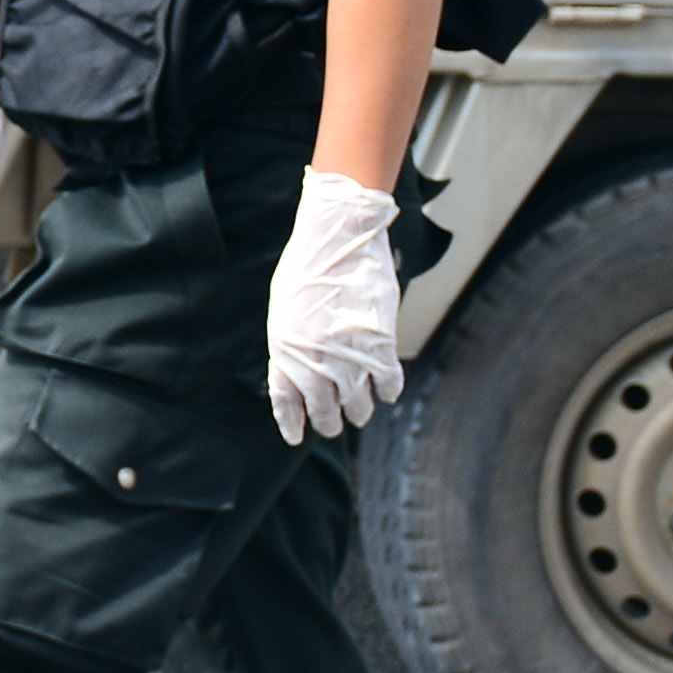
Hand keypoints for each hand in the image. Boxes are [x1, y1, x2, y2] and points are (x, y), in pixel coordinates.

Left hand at [267, 168, 404, 444]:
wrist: (339, 236)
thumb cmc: (309, 265)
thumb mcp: (285, 306)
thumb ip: (290, 340)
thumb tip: (298, 369)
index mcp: (284, 346)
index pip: (285, 399)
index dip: (292, 421)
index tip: (296, 436)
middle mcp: (312, 356)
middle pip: (322, 407)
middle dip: (329, 422)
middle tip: (335, 426)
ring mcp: (346, 352)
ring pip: (356, 401)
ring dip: (360, 411)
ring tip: (361, 413)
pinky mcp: (378, 343)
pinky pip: (387, 381)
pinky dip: (388, 391)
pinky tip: (387, 394)